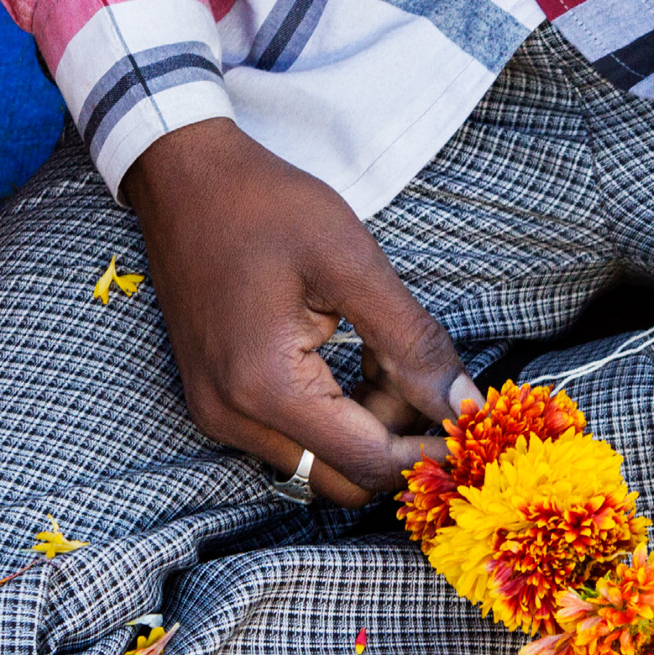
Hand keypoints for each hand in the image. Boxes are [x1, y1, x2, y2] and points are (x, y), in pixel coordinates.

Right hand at [124, 118, 481, 505]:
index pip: (368, 461)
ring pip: (322, 464)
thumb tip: (463, 405)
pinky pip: (296, 441)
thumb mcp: (353, 262)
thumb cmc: (266, 204)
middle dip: (396, 443)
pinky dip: (338, 417)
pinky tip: (353, 360)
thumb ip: (412, 342)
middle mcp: (233, 418)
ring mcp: (219, 416)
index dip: (428, 454)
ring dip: (368, 429)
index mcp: (265, 387)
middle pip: (345, 480)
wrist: (181, 175)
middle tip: (418, 376)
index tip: (471, 427)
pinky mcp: (219, 404)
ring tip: (381, 354)